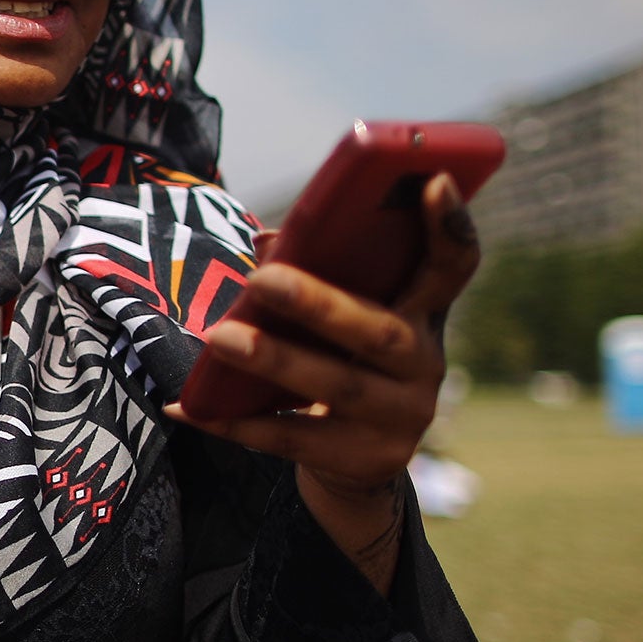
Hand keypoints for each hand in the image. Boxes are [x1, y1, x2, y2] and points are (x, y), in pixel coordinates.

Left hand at [165, 175, 479, 583]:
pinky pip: (293, 438)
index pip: (453, 264)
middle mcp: (424, 362)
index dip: (450, 224)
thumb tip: (270, 244)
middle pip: (377, 331)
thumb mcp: (342, 319)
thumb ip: (316, 275)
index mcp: (422, 312)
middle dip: (319, 304)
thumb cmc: (342, 360)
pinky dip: (236, 422)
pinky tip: (190, 406)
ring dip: (274, 360)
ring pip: (336, 387)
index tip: (433, 180)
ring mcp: (401, 417)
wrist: (357, 461)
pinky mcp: (366, 460)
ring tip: (221, 337)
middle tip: (261, 278)